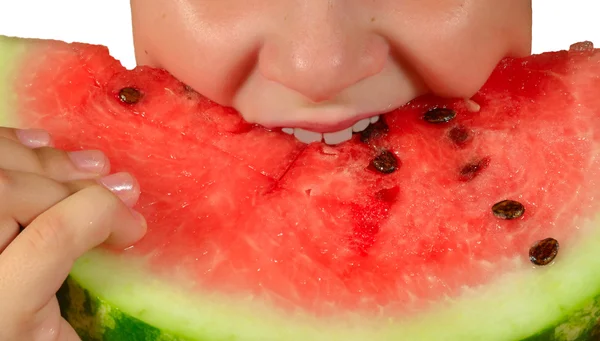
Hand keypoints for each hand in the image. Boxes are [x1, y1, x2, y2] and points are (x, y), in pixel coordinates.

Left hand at [0, 128, 146, 340]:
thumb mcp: (56, 339)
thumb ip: (82, 299)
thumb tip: (124, 227)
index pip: (49, 237)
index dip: (101, 216)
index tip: (132, 227)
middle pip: (10, 191)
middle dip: (76, 183)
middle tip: (120, 189)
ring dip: (48, 158)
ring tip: (91, 165)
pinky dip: (12, 144)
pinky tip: (42, 145)